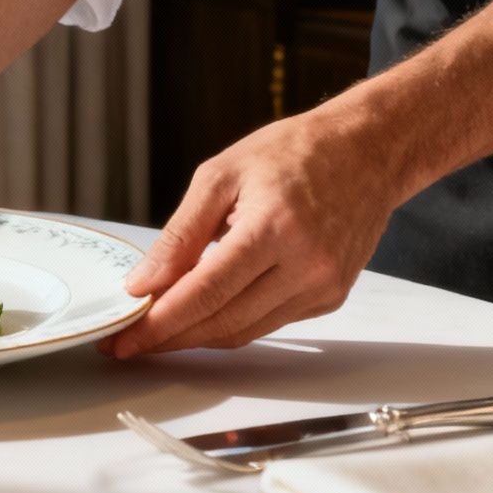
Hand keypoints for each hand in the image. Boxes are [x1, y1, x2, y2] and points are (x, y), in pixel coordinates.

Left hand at [98, 111, 398, 357]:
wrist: (367, 152)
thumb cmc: (293, 152)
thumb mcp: (221, 175)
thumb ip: (180, 234)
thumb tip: (144, 283)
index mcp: (274, 227)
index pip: (205, 292)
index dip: (160, 323)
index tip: (125, 338)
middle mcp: (306, 264)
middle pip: (223, 321)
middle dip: (171, 337)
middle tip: (130, 341)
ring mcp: (323, 286)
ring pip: (246, 331)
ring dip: (198, 336)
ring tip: (159, 331)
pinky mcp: (330, 296)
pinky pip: (269, 322)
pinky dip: (232, 322)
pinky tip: (205, 312)